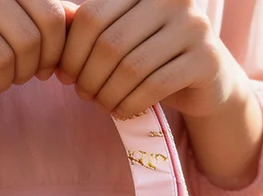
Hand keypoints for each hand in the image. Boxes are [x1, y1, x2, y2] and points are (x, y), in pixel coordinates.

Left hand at [57, 0, 246, 119]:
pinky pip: (154, 87)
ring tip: (102, 105)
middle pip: (110, 44)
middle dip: (88, 77)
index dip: (71, 52)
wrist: (207, 82)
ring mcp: (193, 27)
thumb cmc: (155, 58)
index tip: (65, 75)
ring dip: (108, 95)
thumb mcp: (122, 37)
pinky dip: (130, 104)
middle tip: (83, 95)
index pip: (92, 17)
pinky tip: (123, 111)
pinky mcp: (206, 59)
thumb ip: (93, 26)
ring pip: (130, 68)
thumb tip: (54, 26)